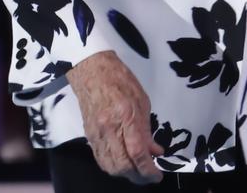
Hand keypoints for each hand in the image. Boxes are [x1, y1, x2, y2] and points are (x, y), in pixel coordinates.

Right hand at [66, 50, 163, 184]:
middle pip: (122, 166)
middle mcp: (108, 127)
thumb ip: (147, 129)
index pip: (137, 151)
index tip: (157, 175)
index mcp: (125, 114)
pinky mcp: (89, 136)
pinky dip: (114, 167)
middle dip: (138, 177)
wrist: (93, 71)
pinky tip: (124, 164)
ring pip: (110, 167)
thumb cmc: (120, 80)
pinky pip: (101, 160)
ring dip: (126, 174)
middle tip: (150, 176)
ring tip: (138, 171)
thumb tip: (155, 151)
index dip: (148, 169)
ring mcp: (96, 133)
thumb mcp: (142, 101)